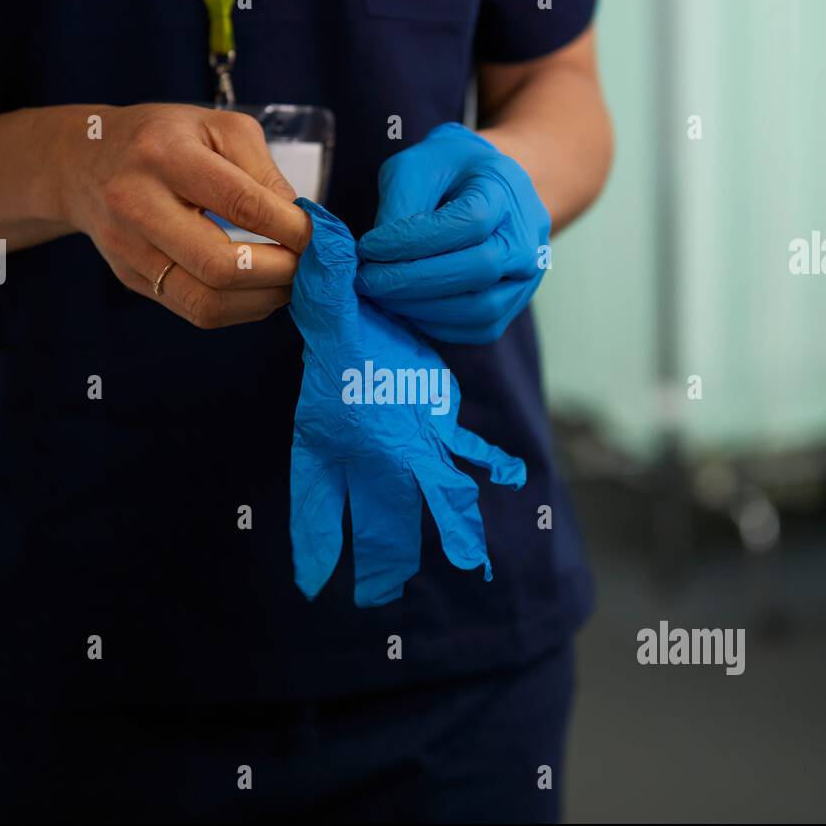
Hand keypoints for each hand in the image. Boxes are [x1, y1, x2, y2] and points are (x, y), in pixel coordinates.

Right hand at [58, 103, 311, 327]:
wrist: (85, 160)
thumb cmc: (165, 138)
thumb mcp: (218, 127)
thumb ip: (263, 173)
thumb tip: (303, 227)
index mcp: (164, 154)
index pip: (239, 204)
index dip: (291, 229)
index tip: (321, 238)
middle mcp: (137, 204)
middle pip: (220, 266)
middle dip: (280, 274)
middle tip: (308, 265)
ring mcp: (128, 249)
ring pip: (207, 302)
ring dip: (263, 300)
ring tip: (289, 281)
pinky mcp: (130, 279)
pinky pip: (195, 311)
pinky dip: (240, 308)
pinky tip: (259, 289)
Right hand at [289, 198, 524, 606]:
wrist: (377, 312)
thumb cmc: (342, 322)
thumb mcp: (330, 306)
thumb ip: (324, 281)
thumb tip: (321, 229)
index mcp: (332, 434)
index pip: (315, 494)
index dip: (313, 538)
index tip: (310, 580)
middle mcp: (371, 448)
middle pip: (374, 512)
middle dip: (378, 554)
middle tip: (379, 596)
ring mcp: (408, 442)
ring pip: (428, 493)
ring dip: (445, 525)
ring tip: (472, 561)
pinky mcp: (437, 426)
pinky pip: (468, 451)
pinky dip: (491, 462)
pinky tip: (515, 474)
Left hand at [355, 123, 550, 344]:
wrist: (488, 189)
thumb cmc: (447, 173)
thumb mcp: (416, 167)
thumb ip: (399, 204)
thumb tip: (378, 255)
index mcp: (505, 189)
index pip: (469, 222)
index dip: (414, 240)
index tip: (368, 246)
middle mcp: (526, 236)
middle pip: (480, 269)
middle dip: (414, 280)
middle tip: (367, 280)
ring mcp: (526, 276)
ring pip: (482, 308)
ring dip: (422, 308)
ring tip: (381, 296)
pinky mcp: (513, 306)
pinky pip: (478, 328)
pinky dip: (436, 324)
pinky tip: (404, 307)